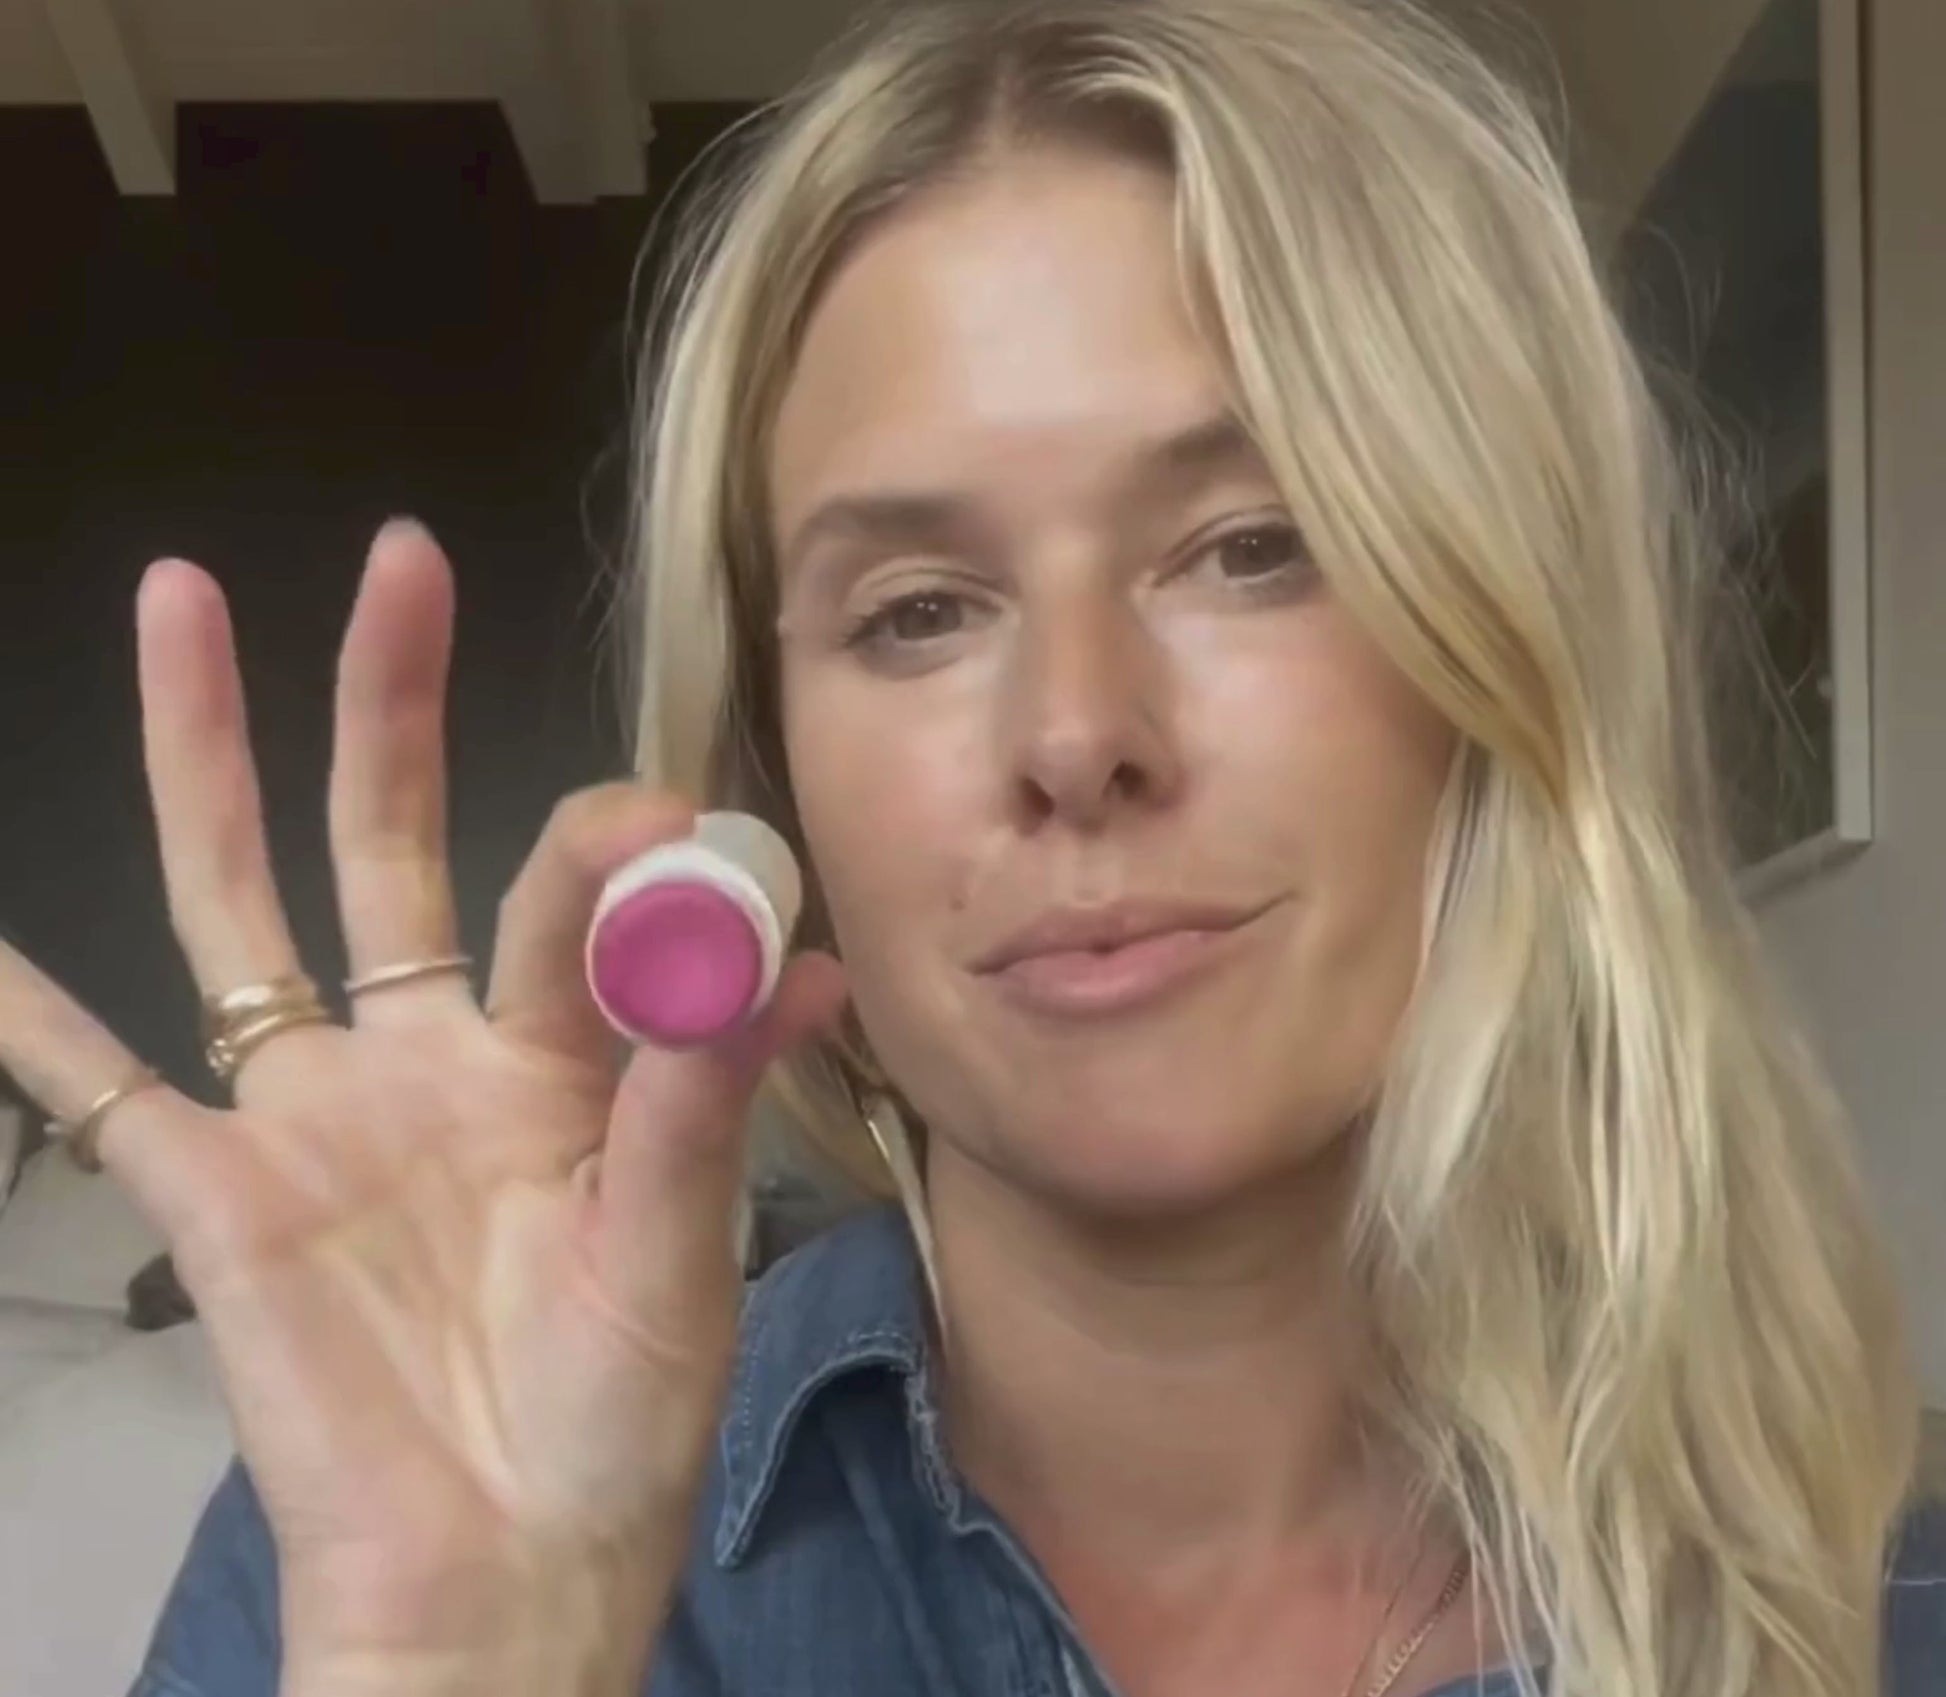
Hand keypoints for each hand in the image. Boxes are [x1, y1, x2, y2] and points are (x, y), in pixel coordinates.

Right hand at [0, 522, 845, 1692]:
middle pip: (392, 839)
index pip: (572, 902)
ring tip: (179, 606)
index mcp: (559, 1060)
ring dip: (207, 762)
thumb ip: (707, 1099)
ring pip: (243, 906)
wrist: (505, 1573)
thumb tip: (801, 960)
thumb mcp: (677, 1250)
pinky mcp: (216, 1194)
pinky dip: (24, 1022)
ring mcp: (314, 1110)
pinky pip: (99, 1093)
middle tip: (398, 560)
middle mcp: (429, 1055)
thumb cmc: (611, 1420)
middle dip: (388, 702)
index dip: (613, 853)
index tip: (669, 819)